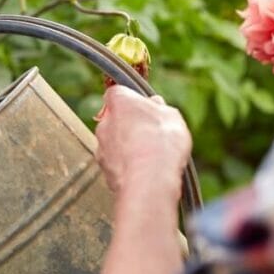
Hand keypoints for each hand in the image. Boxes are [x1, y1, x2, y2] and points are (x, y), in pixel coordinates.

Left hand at [95, 85, 191, 200]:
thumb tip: (155, 104)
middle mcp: (104, 123)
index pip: (117, 92)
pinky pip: (116, 163)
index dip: (131, 99)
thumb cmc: (162, 143)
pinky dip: (126, 166)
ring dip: (127, 147)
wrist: (149, 181)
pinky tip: (144, 172)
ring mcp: (101, 148)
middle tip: (151, 133)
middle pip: (115, 119)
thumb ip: (160, 108)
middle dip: (129, 124)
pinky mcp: (104, 170)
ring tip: (151, 157)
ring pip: (114, 142)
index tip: (144, 107)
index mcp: (119, 102)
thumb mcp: (172, 116)